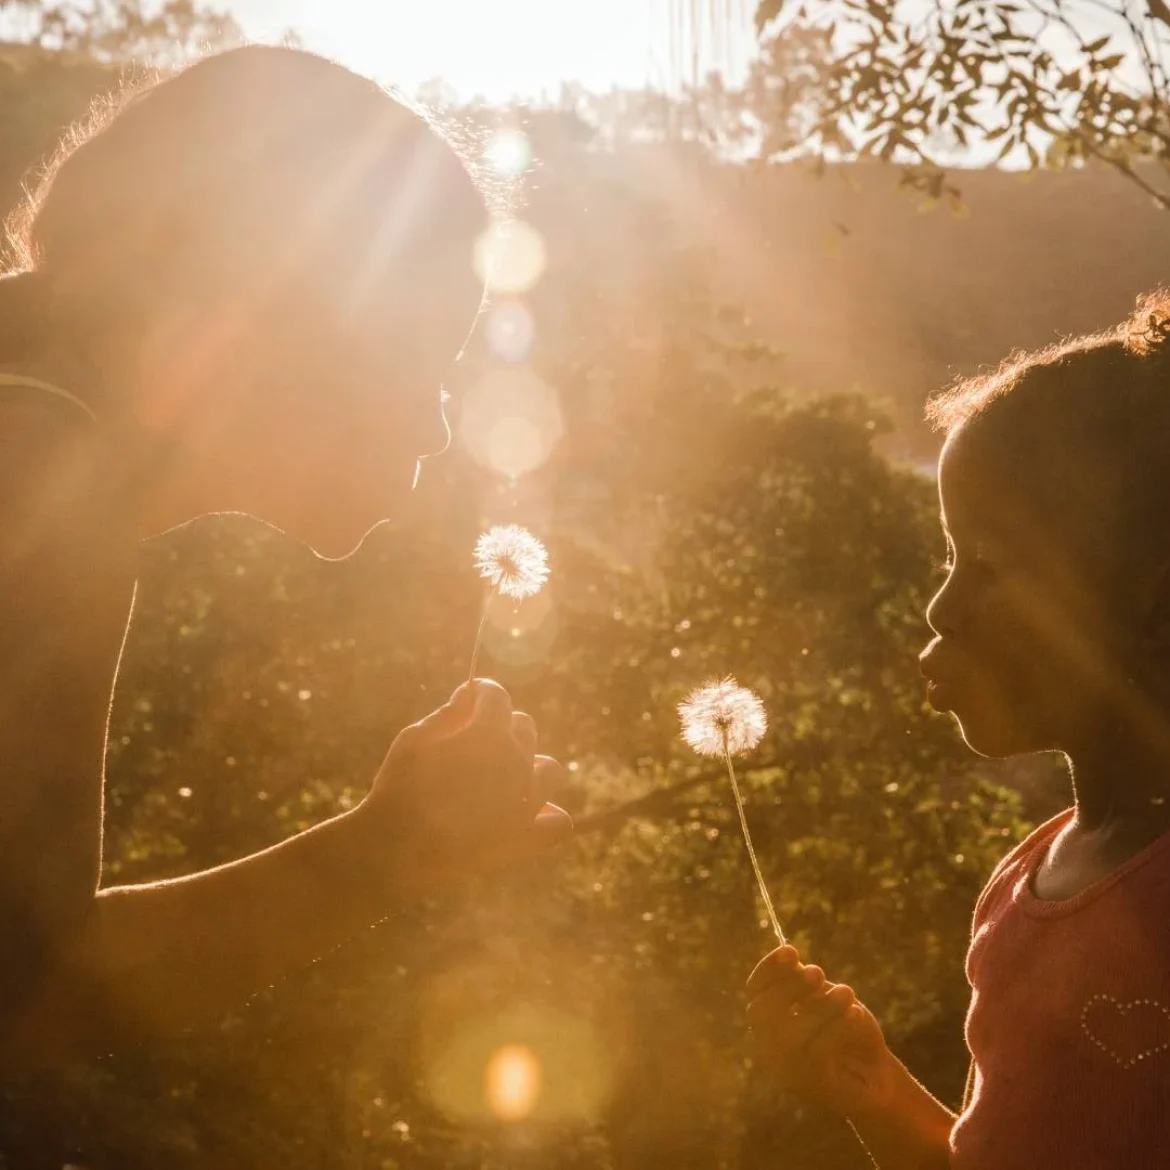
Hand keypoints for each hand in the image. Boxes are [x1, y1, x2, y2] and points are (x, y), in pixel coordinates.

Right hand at [362, 679, 571, 890]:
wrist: (395, 852)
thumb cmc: (399, 790)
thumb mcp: (414, 740)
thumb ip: (448, 714)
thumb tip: (470, 695)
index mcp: (489, 734)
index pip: (498, 697)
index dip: (482, 693)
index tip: (471, 698)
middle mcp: (517, 763)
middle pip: (525, 728)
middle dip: (502, 727)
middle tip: (475, 742)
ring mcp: (527, 802)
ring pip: (548, 769)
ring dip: (529, 766)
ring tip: (501, 779)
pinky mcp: (526, 839)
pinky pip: (558, 822)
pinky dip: (547, 816)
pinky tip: (527, 815)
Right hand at [747, 946, 895, 1116]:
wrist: (873, 1074)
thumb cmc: (844, 1027)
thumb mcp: (825, 998)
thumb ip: (805, 983)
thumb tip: (788, 956)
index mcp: (768, 1018)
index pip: (755, 990)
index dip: (769, 969)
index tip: (792, 951)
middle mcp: (768, 1044)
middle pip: (763, 1012)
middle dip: (790, 988)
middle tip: (819, 972)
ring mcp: (786, 1069)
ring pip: (790, 1034)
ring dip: (819, 1008)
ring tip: (847, 992)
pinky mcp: (810, 1086)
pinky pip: (817, 1054)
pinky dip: (836, 1029)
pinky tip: (856, 1013)